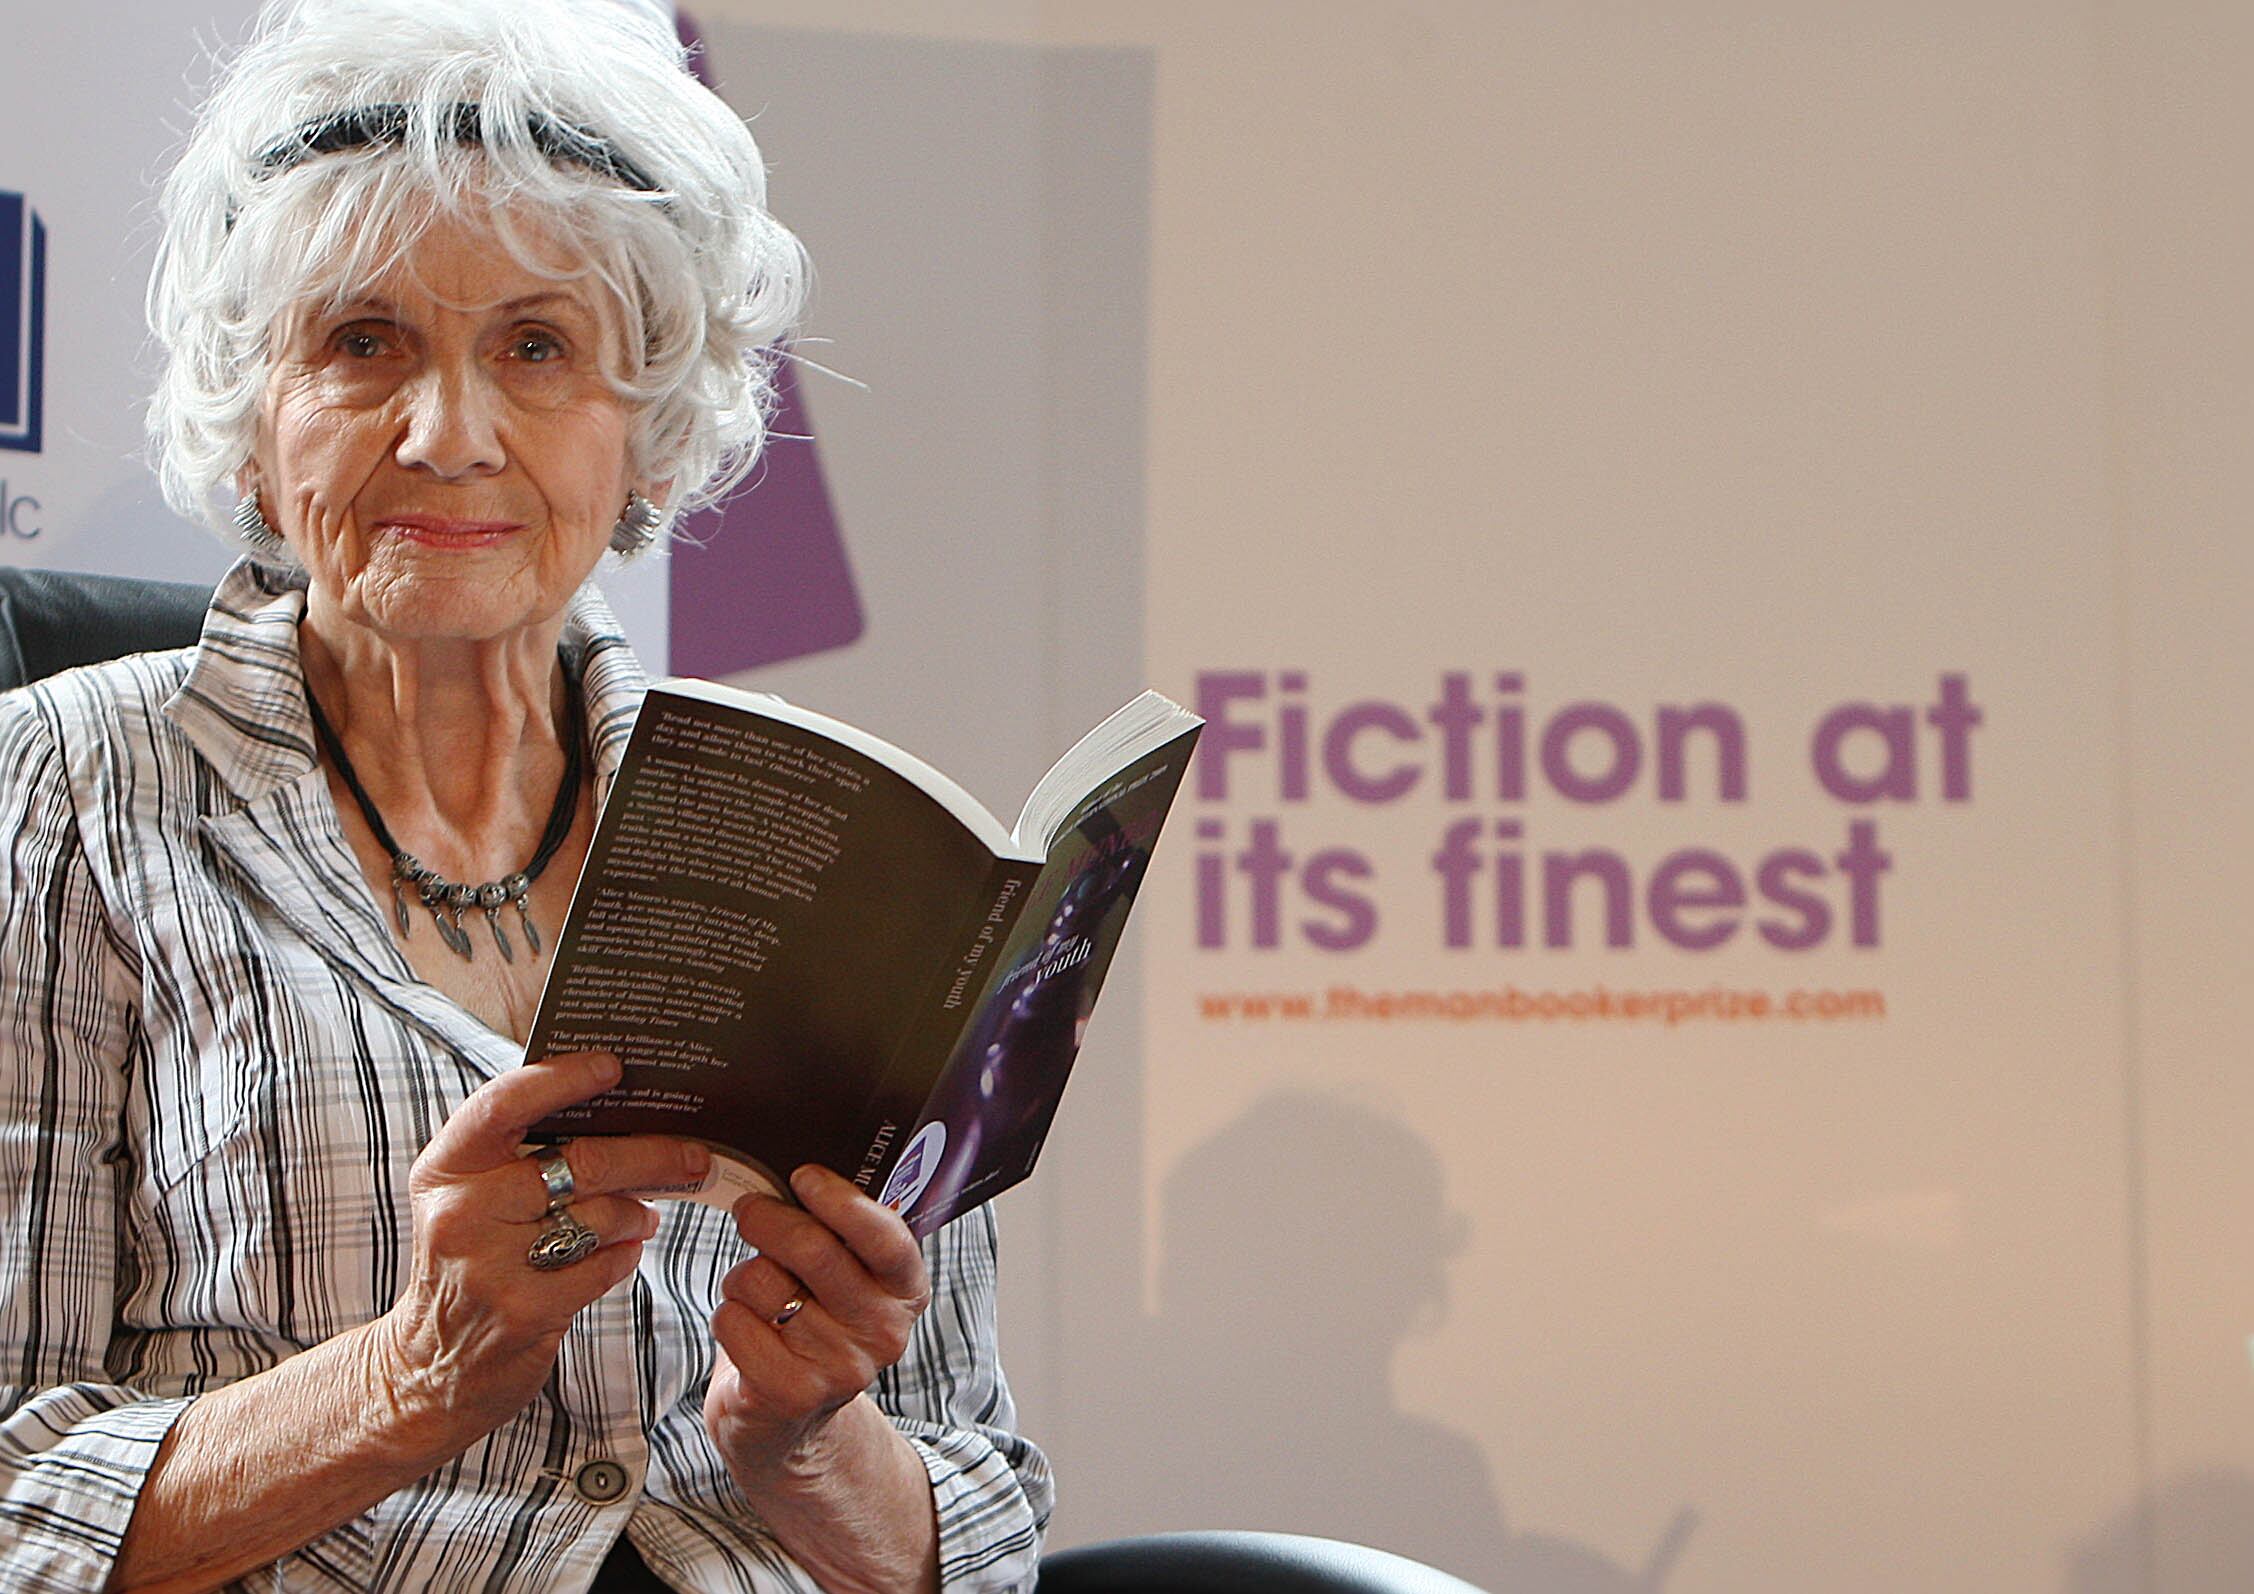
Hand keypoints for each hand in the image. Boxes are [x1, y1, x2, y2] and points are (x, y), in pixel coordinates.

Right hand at [374, 1051, 710, 1444]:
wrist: (432, 1365)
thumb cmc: (471, 1262)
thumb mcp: (472, 1198)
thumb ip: (520, 1154)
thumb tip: (618, 1111)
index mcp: (448, 1167)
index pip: (505, 1102)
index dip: (563, 1079)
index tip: (613, 1068)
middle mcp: (461, 1210)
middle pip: (581, 1161)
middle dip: (651, 1155)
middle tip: (694, 1155)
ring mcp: (489, 1263)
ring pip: (600, 1215)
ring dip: (637, 1212)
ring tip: (643, 1214)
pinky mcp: (523, 1308)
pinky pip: (604, 1264)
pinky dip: (624, 1254)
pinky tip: (622, 1251)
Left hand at [704, 1165, 932, 1485]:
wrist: (792, 1421)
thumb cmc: (814, 1324)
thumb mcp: (848, 1280)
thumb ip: (843, 1234)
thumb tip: (800, 1175)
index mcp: (905, 1291)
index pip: (885, 1238)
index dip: (841, 1201)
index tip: (803, 1177)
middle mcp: (884, 1331)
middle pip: (813, 1250)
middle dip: (767, 1219)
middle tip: (748, 1209)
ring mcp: (840, 1368)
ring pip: (763, 1282)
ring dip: (741, 1278)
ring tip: (756, 1295)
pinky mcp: (791, 1394)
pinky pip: (734, 1321)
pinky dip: (727, 1316)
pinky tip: (745, 1331)